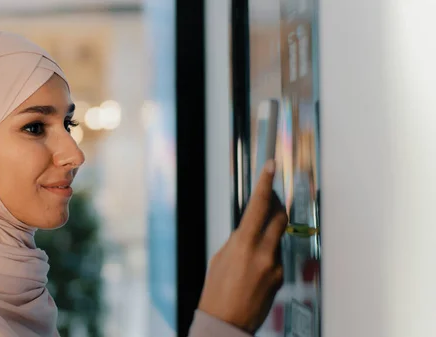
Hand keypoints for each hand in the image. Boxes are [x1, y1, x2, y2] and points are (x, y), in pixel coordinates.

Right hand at [197, 160, 286, 333]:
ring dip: (270, 232)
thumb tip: (249, 228)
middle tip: (271, 196)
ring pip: (278, 237)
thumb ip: (238, 239)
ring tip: (253, 246)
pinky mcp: (281, 277)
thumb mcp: (221, 257)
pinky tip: (255, 267)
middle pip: (279, 216)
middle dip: (275, 203)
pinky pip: (278, 256)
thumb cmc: (217, 292)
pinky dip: (269, 254)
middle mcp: (263, 253)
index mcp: (243, 244)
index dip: (266, 183)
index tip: (271, 167)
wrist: (226, 322)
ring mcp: (275, 266)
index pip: (258, 206)